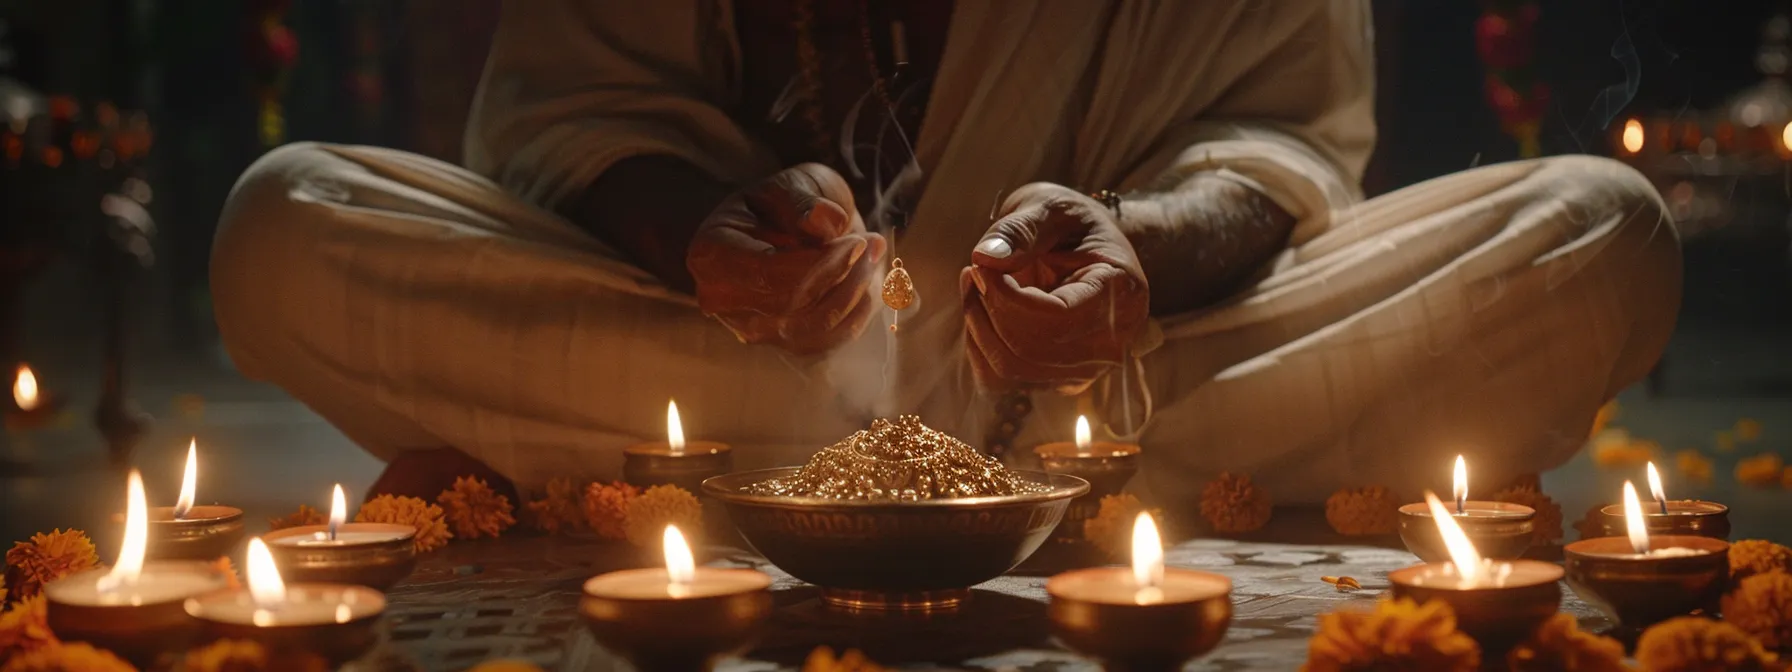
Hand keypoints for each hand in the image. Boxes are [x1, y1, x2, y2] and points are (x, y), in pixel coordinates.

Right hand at [688, 163, 886, 354]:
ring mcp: (750, 327)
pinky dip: (854, 315)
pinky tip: (868, 285)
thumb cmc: (782, 203)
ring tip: (872, 258)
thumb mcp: (790, 184)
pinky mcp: (781, 343)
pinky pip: (825, 343)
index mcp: (711, 253)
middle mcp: (722, 299)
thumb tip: (821, 222)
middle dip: (841, 276)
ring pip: (812, 327)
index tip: (856, 241)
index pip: (767, 272)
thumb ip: (801, 200)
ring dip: (854, 295)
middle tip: (870, 245)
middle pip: (792, 304)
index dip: (819, 262)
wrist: (786, 226)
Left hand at [961, 183, 1148, 391]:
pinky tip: (981, 313)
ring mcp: (1086, 370)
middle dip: (987, 308)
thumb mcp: (1050, 206)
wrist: (1086, 248)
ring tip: (976, 284)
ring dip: (978, 326)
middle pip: (1028, 349)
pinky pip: (1000, 382)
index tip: (981, 264)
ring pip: (1009, 369)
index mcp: (1121, 293)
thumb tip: (985, 258)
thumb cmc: (1072, 224)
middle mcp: (1112, 343)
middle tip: (975, 270)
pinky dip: (979, 348)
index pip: (1056, 317)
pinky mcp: (1057, 382)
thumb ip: (1020, 229)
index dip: (1005, 296)